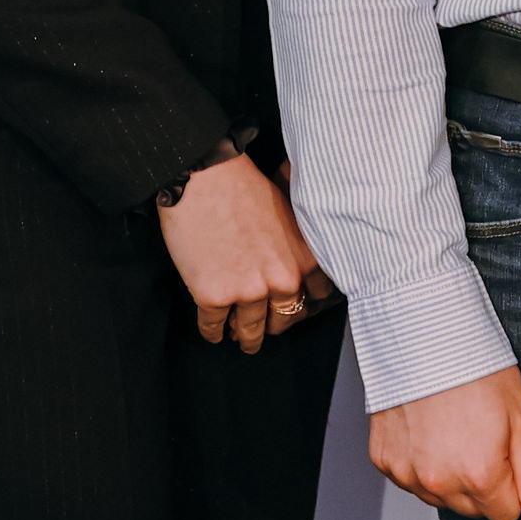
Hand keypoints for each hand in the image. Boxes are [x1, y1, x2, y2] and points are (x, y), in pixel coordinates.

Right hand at [155, 152, 329, 351]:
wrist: (205, 180)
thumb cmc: (246, 189)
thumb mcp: (291, 216)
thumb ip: (297, 247)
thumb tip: (295, 270)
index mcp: (306, 260)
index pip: (315, 299)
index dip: (304, 307)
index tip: (296, 312)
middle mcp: (283, 281)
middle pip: (284, 320)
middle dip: (274, 326)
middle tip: (267, 329)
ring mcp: (248, 292)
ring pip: (250, 331)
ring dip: (245, 338)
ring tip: (241, 339)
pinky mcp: (214, 298)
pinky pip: (214, 328)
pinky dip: (213, 333)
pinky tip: (214, 332)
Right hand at [370, 366, 520, 519]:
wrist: (427, 338)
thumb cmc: (477, 369)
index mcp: (479, 476)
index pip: (505, 514)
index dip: (513, 488)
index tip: (509, 457)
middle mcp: (439, 482)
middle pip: (472, 510)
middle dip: (484, 484)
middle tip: (484, 439)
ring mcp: (407, 474)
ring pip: (439, 498)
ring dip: (451, 477)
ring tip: (457, 433)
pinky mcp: (384, 461)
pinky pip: (409, 479)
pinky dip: (421, 464)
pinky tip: (431, 432)